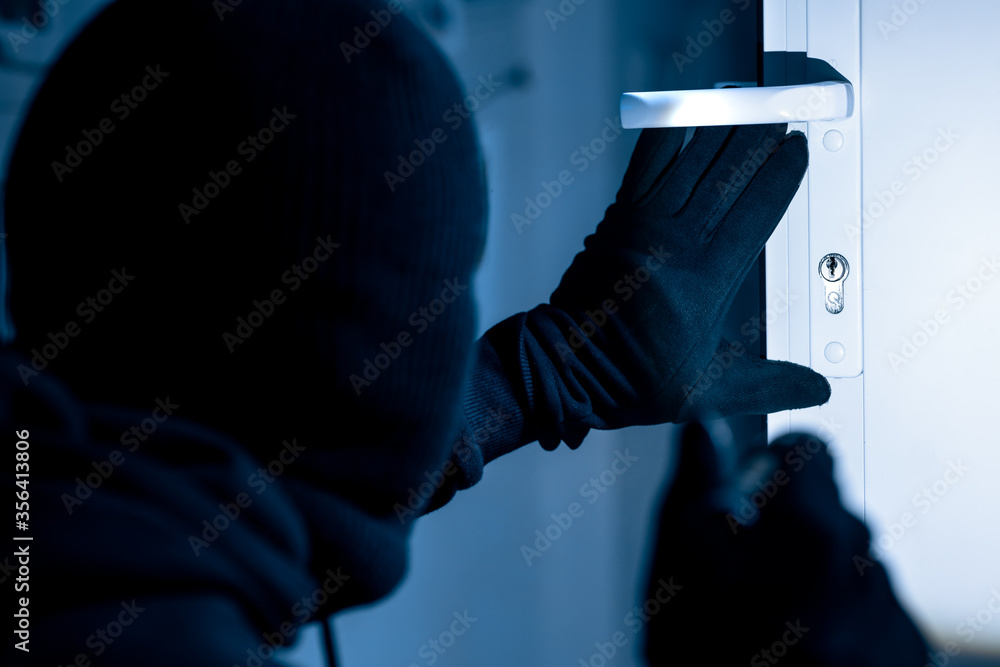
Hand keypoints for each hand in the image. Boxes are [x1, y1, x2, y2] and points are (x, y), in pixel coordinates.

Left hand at [517, 124, 829, 447]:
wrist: (567, 365)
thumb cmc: (630, 378)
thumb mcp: (708, 392)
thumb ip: (766, 384)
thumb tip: (816, 390)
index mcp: (706, 283)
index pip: (756, 214)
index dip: (780, 176)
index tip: (797, 151)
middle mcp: (676, 246)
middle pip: (728, 178)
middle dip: (756, 140)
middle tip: (777, 113)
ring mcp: (642, 228)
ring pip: (690, 164)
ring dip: (719, 130)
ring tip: (741, 105)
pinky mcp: (615, 220)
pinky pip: (643, 167)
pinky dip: (663, 137)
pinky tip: (681, 116)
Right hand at [641, 422, 928, 665]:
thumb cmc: (709, 663)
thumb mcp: (676, 569)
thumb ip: (695, 486)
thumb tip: (706, 425)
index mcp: (810, 532)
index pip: (808, 452)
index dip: (769, 470)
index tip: (747, 504)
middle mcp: (866, 565)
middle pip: (828, 512)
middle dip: (790, 532)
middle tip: (748, 579)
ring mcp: (891, 612)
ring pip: (851, 563)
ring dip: (818, 579)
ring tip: (774, 627)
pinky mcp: (907, 650)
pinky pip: (875, 608)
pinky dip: (845, 620)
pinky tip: (805, 652)